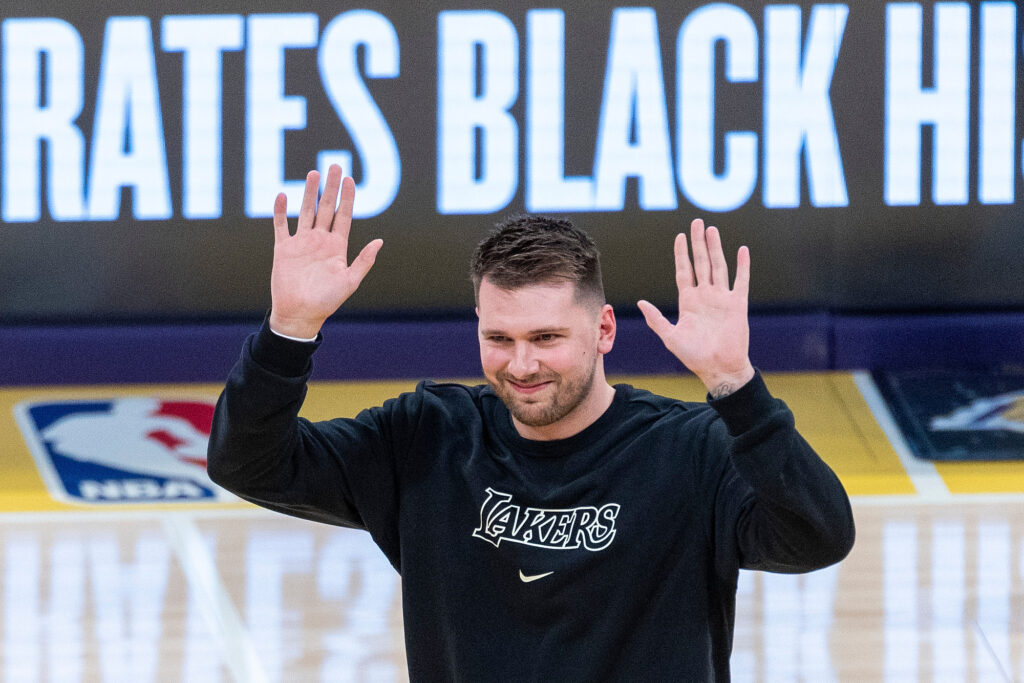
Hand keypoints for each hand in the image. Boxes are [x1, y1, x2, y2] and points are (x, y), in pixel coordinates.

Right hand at [269, 165, 382, 338]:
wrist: (300, 314)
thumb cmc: (327, 301)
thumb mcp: (350, 281)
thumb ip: (364, 261)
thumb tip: (380, 241)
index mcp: (337, 247)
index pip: (344, 216)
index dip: (347, 197)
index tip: (350, 179)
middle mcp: (320, 241)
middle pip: (326, 208)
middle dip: (331, 187)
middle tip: (334, 166)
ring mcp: (301, 243)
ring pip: (306, 211)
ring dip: (310, 192)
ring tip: (314, 173)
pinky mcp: (284, 249)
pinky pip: (281, 225)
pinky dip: (280, 211)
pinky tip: (282, 195)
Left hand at [637, 219, 754, 396]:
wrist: (719, 368)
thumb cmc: (694, 356)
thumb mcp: (670, 337)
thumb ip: (656, 319)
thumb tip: (642, 302)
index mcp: (689, 302)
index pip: (684, 271)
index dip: (681, 254)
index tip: (679, 237)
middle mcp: (705, 296)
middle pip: (701, 263)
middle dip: (698, 243)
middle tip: (696, 222)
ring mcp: (722, 298)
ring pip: (718, 267)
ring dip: (715, 248)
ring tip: (711, 230)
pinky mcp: (737, 304)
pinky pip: (740, 281)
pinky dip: (742, 266)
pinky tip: (742, 250)